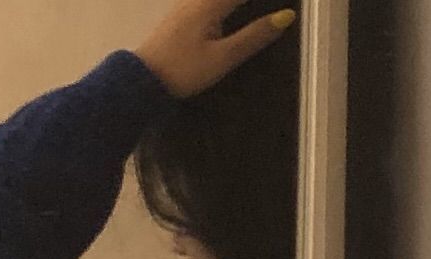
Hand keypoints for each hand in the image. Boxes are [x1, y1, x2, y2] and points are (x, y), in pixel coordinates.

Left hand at [134, 0, 295, 99]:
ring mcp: (185, 7)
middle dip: (245, 1)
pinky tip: (225, 12)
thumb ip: (254, 36)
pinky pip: (206, 3)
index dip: (265, 0)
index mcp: (210, 5)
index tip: (285, 3)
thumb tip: (286, 17)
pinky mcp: (178, 18)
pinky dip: (222, 5)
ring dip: (234, 3)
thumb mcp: (224, 57)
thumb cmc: (186, 69)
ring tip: (247, 9)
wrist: (144, 79)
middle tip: (273, 8)